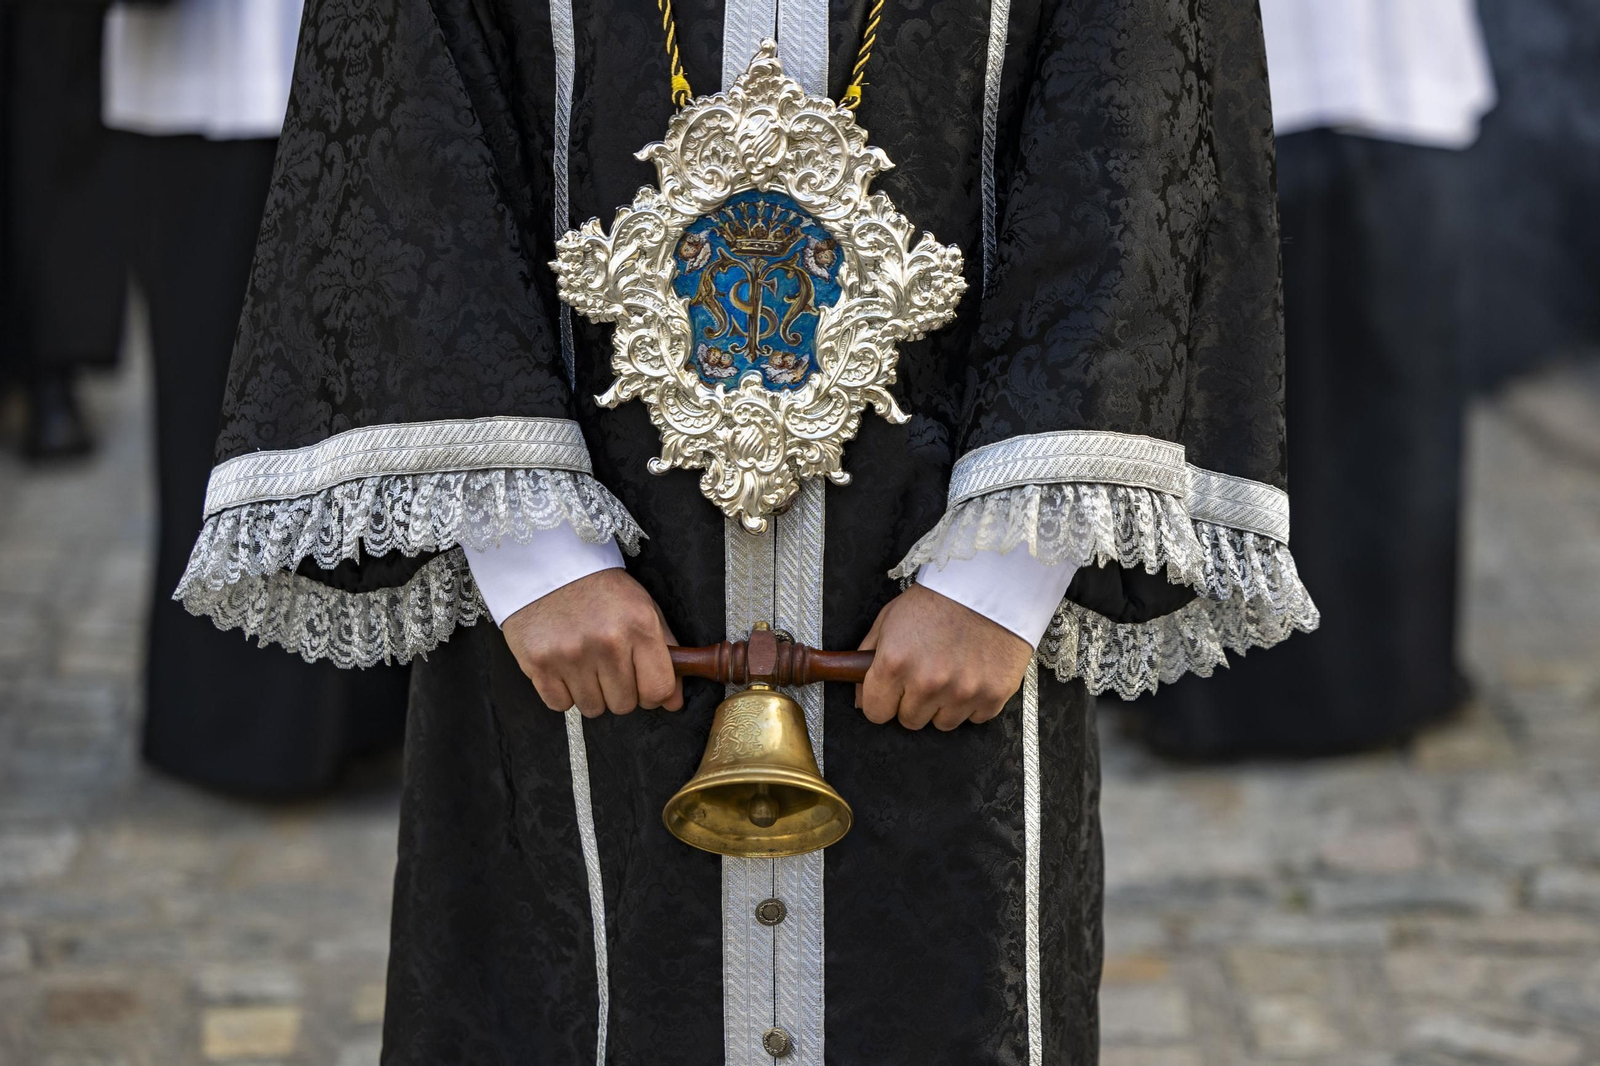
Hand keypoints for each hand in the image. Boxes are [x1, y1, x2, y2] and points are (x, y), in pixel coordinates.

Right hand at [502, 568, 683, 716]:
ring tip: (585, 662)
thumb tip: (673, 702)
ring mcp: (571, 654)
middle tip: (608, 665)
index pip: (658, 690)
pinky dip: (562, 692)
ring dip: (591, 692)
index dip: (653, 694)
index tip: (643, 684)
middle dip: (619, 691)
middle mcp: (607, 642)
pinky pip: (560, 705)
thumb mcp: (644, 608)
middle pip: (624, 705)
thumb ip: (666, 654)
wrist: (549, 566)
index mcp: (640, 626)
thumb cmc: (602, 591)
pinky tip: (563, 665)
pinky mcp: (539, 663)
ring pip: (592, 708)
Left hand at [856, 584, 1033, 730]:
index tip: (892, 691)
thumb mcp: (890, 619)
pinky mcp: (993, 695)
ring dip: (944, 704)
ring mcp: (963, 692)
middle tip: (926, 674)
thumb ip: (867, 658)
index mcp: (895, 663)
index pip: (876, 712)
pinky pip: (974, 717)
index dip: (882, 701)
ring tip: (952, 671)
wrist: (988, 585)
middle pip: (909, 721)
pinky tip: (974, 673)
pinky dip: (973, 701)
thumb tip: (860, 699)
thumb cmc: (936, 599)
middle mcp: (927, 683)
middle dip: (913, 702)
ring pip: (942, 723)